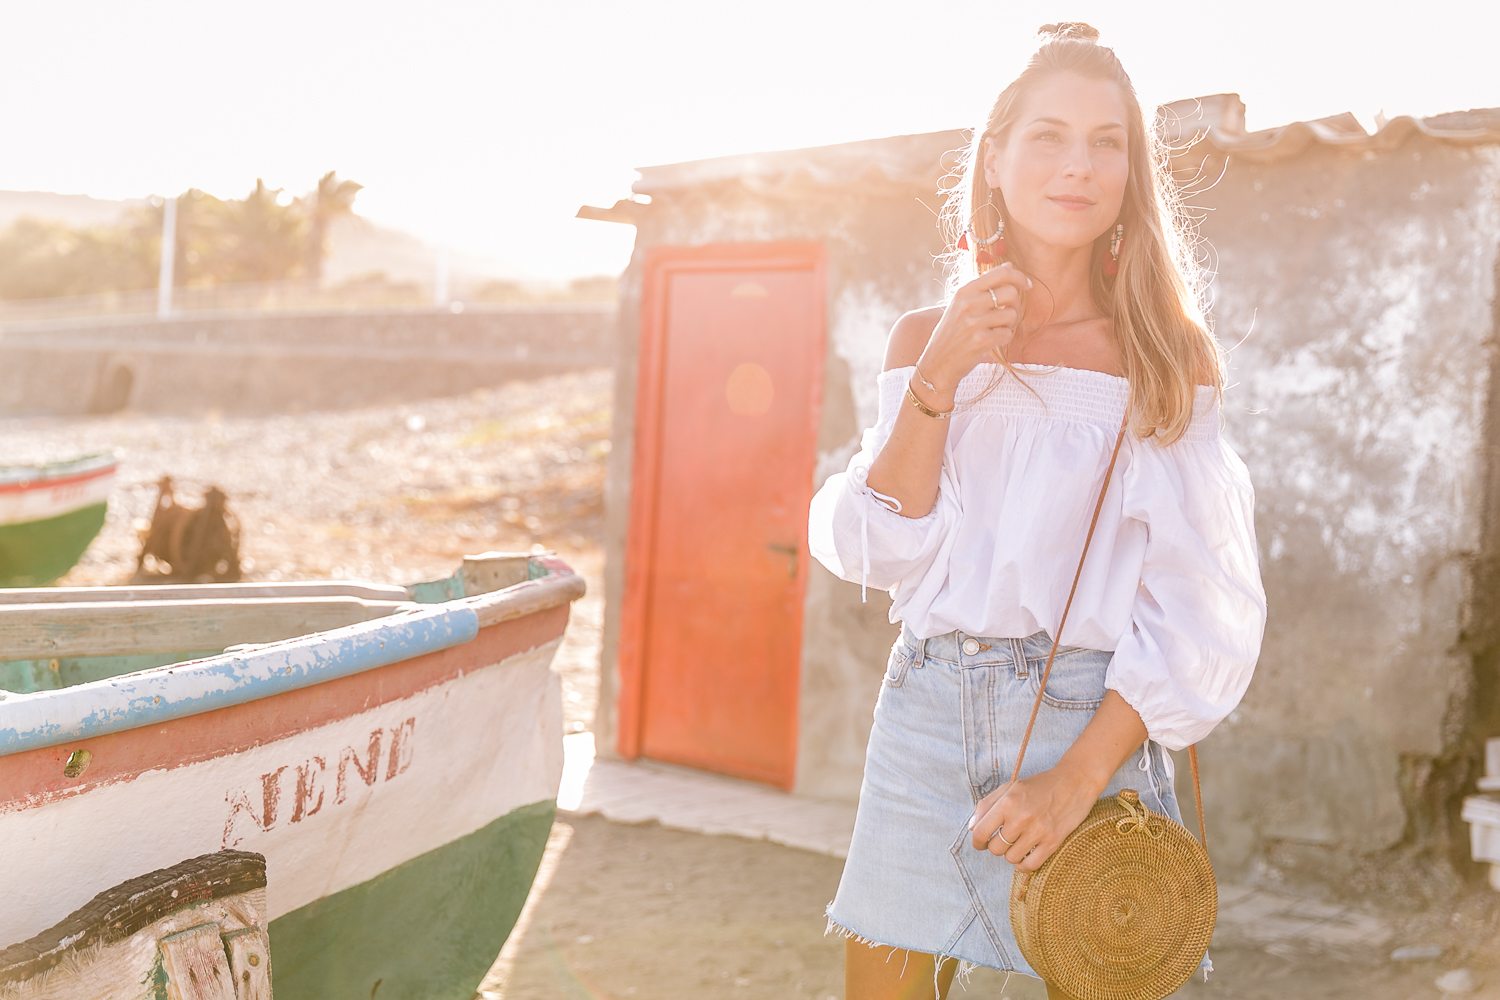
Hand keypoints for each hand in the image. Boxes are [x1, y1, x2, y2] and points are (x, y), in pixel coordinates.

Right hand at [917, 262, 1031, 391]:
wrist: (937, 362)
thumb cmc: (952, 332)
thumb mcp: (960, 304)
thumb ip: (984, 286)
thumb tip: (1009, 266)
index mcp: (964, 291)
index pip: (1001, 273)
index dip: (1019, 277)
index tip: (1027, 285)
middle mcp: (968, 304)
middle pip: (1011, 293)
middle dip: (1015, 304)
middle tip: (1007, 314)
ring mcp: (974, 322)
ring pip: (1012, 315)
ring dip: (1009, 324)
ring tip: (996, 329)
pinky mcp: (981, 341)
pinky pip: (1007, 334)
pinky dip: (1004, 338)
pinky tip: (993, 341)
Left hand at [967, 764, 1097, 871]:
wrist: (1074, 782)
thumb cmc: (1040, 785)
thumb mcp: (1010, 787)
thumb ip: (987, 805)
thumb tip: (971, 827)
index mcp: (1008, 802)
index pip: (980, 832)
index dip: (977, 841)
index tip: (980, 843)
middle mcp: (1021, 818)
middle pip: (995, 848)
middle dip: (995, 846)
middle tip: (1004, 839)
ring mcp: (1038, 831)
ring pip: (1011, 858)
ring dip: (1011, 854)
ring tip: (1018, 843)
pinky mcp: (1053, 842)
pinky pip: (1030, 865)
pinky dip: (1024, 864)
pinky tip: (1026, 854)